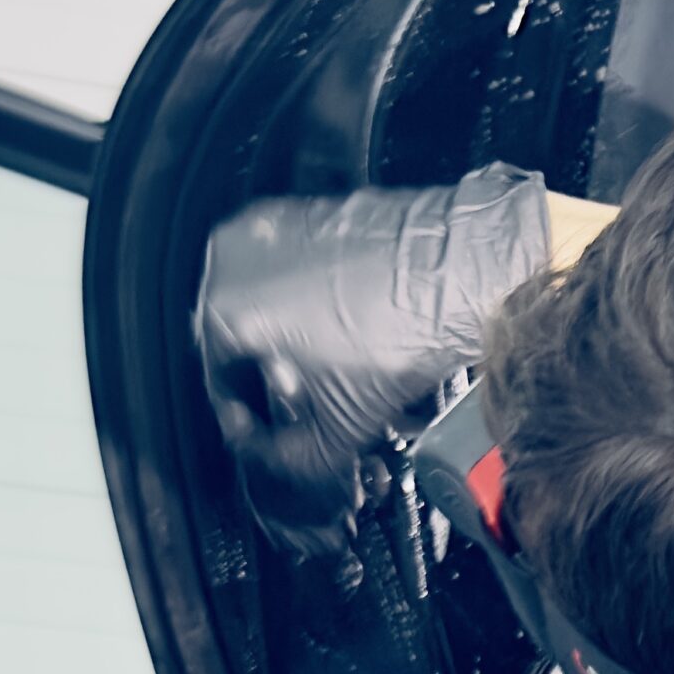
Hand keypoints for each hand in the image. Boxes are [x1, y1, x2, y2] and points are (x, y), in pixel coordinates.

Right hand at [195, 162, 550, 555]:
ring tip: (331, 375)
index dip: (245, 416)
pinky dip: (315, 305)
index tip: (263, 432)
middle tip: (301, 407)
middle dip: (271, 379)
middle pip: (241, 337)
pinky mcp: (311, 212)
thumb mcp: (340, 426)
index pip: (218, 379)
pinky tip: (350, 332)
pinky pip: (298, 271)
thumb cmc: (401, 334)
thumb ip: (293, 455)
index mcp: (223, 309)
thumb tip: (278, 461)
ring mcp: (273, 228)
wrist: (455, 275)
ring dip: (293, 343)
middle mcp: (235, 259)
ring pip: (269, 302)